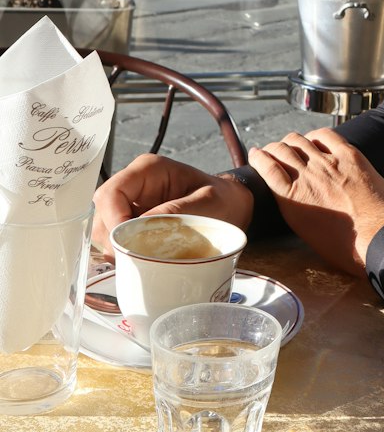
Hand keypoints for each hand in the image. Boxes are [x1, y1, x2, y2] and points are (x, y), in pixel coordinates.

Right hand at [92, 154, 252, 254]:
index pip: (111, 194)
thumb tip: (140, 230)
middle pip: (102, 214)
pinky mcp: (133, 223)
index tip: (128, 245)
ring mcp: (131, 205)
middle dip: (113, 240)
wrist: (233, 207)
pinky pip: (117, 240)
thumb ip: (175, 213)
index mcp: (148, 170)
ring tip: (143, 261)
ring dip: (118, 249)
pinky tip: (143, 260)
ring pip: (105, 230)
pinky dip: (125, 253)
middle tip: (135, 259)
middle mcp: (134, 185)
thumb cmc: (223, 199)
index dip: (113, 220)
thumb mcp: (207, 204)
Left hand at [248, 130, 383, 276]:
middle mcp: (327, 162)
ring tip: (264, 155)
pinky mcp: (294, 196)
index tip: (305, 147)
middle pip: (298, 140)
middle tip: (281, 155)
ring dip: (271, 151)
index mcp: (351, 158)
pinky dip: (259, 160)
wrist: (378, 237)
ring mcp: (309, 177)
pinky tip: (254, 158)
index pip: (323, 135)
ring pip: (282, 149)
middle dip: (287, 146)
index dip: (310, 140)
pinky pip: (269, 169)